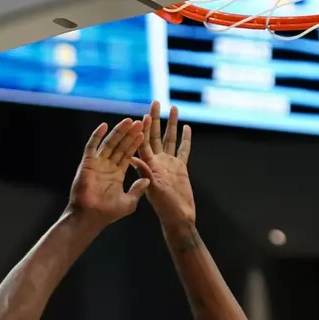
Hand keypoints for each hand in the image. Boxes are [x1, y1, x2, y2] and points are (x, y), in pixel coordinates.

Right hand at [69, 119, 149, 224]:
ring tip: (128, 121)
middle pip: (120, 146)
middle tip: (139, 122)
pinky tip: (104, 126)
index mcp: (117, 173)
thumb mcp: (129, 202)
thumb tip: (148, 180)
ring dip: (118, 132)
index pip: (128, 154)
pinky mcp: (87, 162)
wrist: (91, 216)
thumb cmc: (108, 213)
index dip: (135, 144)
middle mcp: (107, 165)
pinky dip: (97, 135)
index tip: (144, 133)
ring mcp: (97, 163)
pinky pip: (92, 146)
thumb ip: (138, 190)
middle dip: (129, 135)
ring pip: (109, 143)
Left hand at [138, 101, 195, 229]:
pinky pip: (183, 150)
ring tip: (172, 108)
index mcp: (148, 166)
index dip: (142, 128)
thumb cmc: (164, 208)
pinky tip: (186, 127)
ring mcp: (169, 164)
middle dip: (155, 118)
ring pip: (170, 139)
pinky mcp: (180, 168)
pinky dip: (185, 139)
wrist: (178, 217)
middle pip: (155, 135)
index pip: (143, 143)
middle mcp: (157, 162)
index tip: (143, 114)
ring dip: (171, 124)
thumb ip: (145, 174)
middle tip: (155, 102)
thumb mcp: (153, 190)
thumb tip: (133, 158)